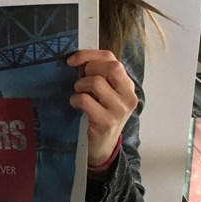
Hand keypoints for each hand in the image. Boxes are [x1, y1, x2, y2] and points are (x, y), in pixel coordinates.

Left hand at [67, 49, 137, 165]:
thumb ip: (96, 74)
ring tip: (79, 94)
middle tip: (80, 81)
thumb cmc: (98, 114)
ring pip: (96, 82)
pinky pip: (86, 100)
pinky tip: (76, 105)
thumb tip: (76, 59)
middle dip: (89, 69)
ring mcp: (120, 109)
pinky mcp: (107, 121)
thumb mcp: (102, 93)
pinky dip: (76, 100)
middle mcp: (128, 96)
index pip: (111, 58)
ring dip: (80, 86)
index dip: (89, 54)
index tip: (72, 60)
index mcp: (127, 85)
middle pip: (111, 67)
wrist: (101, 146)